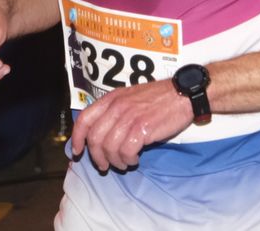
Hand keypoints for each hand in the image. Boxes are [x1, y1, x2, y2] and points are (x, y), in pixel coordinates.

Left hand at [68, 80, 194, 171]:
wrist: (183, 94)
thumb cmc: (158, 98)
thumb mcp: (130, 97)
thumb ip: (114, 111)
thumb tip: (100, 134)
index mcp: (111, 98)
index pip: (84, 119)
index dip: (77, 138)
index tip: (78, 152)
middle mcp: (117, 107)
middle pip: (95, 138)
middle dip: (97, 157)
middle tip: (105, 165)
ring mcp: (129, 117)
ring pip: (109, 147)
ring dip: (115, 161)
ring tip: (124, 163)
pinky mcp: (142, 128)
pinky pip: (126, 151)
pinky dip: (128, 159)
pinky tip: (135, 158)